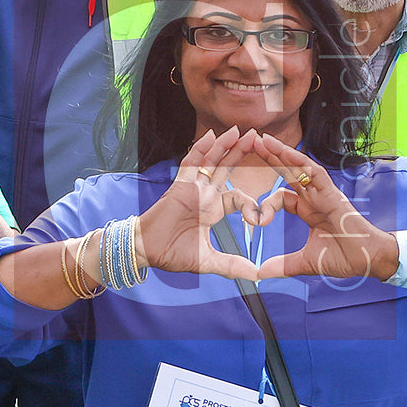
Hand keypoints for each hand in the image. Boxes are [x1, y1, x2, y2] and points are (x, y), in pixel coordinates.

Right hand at [137, 127, 261, 281]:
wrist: (147, 251)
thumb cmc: (172, 254)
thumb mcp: (209, 261)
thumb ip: (232, 266)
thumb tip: (257, 275)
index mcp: (213, 210)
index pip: (238, 197)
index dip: (252, 204)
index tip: (259, 220)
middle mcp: (204, 195)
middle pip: (226, 169)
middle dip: (241, 153)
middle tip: (257, 137)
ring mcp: (192, 189)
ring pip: (211, 162)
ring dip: (225, 146)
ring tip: (240, 131)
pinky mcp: (179, 186)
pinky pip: (190, 164)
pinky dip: (201, 150)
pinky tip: (211, 136)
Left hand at [255, 133, 398, 281]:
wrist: (368, 260)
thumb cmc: (345, 257)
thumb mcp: (306, 262)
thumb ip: (282, 265)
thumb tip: (259, 273)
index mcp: (308, 210)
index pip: (281, 197)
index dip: (265, 204)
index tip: (256, 222)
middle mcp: (314, 198)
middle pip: (288, 173)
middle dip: (270, 159)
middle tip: (250, 144)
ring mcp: (323, 194)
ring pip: (300, 168)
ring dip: (281, 153)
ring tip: (263, 140)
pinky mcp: (333, 194)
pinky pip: (315, 173)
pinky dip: (300, 162)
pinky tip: (285, 152)